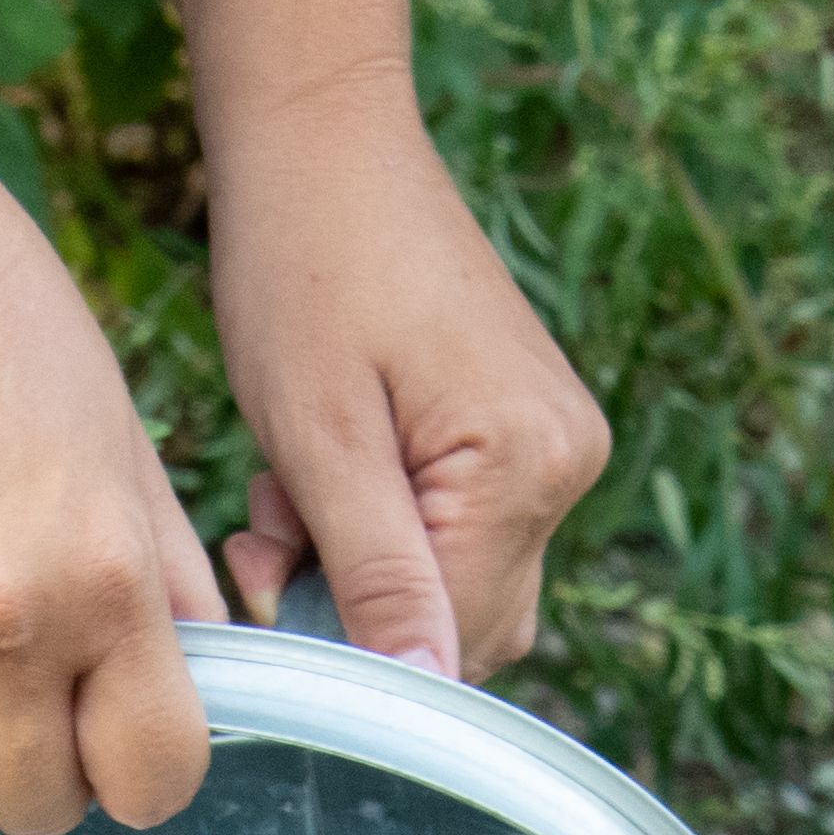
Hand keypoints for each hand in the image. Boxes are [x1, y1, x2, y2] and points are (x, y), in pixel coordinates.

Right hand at [0, 165, 226, 834]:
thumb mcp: (116, 429)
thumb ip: (163, 567)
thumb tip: (197, 676)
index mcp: (108, 570)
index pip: (156, 776)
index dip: (140, 769)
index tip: (117, 729)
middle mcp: (3, 619)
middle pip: (39, 806)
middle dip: (41, 774)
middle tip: (23, 704)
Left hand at [201, 97, 605, 678]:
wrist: (324, 144)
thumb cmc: (304, 268)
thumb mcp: (320, 438)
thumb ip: (376, 574)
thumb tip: (423, 691)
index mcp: (528, 466)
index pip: (452, 641)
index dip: (351, 636)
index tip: (266, 571)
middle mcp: (567, 464)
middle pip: (462, 624)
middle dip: (354, 599)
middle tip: (271, 517)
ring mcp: (554, 446)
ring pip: (452, 582)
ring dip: (359, 562)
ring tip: (293, 476)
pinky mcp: (525, 431)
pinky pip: (457, 529)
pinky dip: (382, 520)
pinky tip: (329, 460)